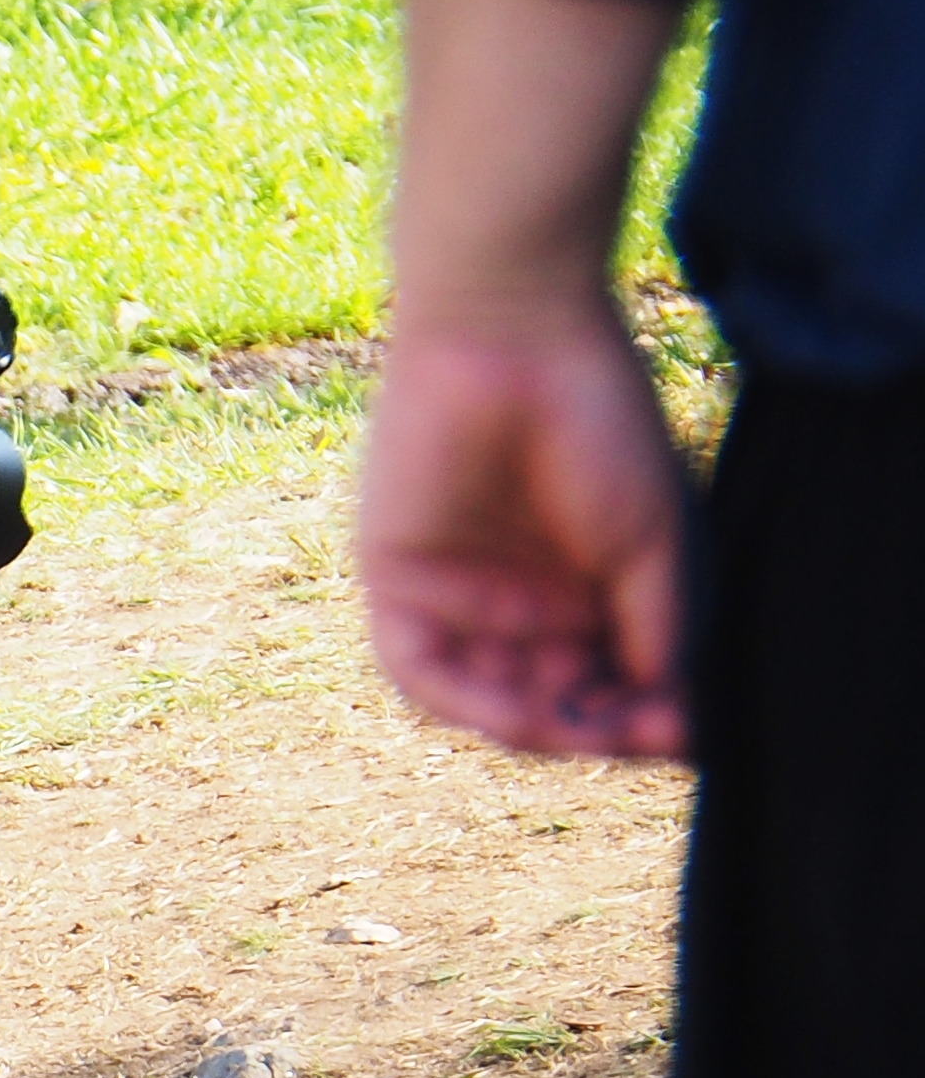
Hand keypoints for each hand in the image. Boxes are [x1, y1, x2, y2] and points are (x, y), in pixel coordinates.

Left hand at [355, 306, 689, 758]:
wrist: (514, 338)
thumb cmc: (598, 422)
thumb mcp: (650, 538)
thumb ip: (656, 626)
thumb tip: (673, 716)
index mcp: (582, 584)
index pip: (604, 680)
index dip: (640, 717)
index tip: (681, 735)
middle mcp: (518, 596)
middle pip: (547, 698)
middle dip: (593, 727)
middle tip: (640, 739)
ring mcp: (456, 592)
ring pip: (486, 694)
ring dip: (537, 724)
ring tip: (587, 729)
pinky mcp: (395, 580)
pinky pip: (421, 667)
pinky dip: (470, 697)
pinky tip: (523, 712)